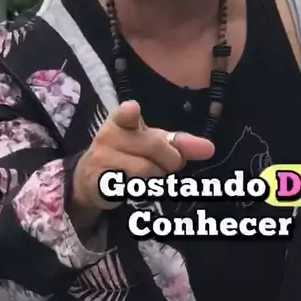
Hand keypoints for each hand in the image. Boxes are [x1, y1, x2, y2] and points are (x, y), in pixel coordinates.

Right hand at [71, 100, 214, 216]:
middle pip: (154, 147)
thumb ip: (180, 143)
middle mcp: (109, 135)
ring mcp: (102, 159)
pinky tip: (135, 187)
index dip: (130, 113)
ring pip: (146, 170)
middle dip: (170, 160)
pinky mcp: (99, 182)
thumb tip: (210, 148)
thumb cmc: (127, 155)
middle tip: (167, 166)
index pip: (125, 113)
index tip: (133, 110)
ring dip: (157, 178)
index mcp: (121, 120)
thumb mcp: (152, 144)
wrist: (90, 180)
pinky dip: (143, 190)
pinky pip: (133, 187)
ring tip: (150, 178)